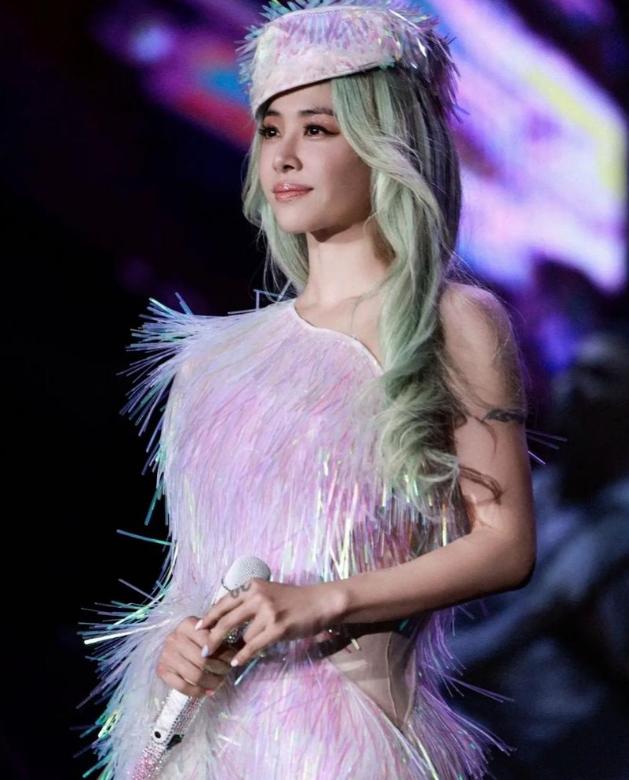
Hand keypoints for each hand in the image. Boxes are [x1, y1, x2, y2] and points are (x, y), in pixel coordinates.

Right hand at [156, 616, 238, 697]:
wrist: (171, 644)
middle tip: (227, 672)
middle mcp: (173, 638)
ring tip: (220, 682)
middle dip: (220, 669)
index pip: (209, 642)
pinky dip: (198, 692)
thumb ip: (221, 636)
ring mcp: (166, 655)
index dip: (224, 654)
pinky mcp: (161, 670)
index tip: (233, 660)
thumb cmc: (195, 636)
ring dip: (212, 682)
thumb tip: (245, 647)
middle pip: (203, 661)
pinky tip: (208, 692)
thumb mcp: (207, 629)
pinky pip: (182, 686)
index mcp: (186, 624)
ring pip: (194, 675)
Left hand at [195, 579, 345, 667]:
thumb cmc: (293, 599)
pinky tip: (236, 662)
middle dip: (213, 638)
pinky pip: (253, 646)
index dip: (209, 617)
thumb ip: (248, 602)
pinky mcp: (277, 628)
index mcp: (252, 585)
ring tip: (247, 648)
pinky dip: (243, 656)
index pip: (224, 602)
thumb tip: (225, 619)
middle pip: (226, 621)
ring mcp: (268, 612)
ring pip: (243, 636)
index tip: (198, 629)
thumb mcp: (268, 592)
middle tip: (204, 651)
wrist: (319, 602)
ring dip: (244, 645)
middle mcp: (257, 596)